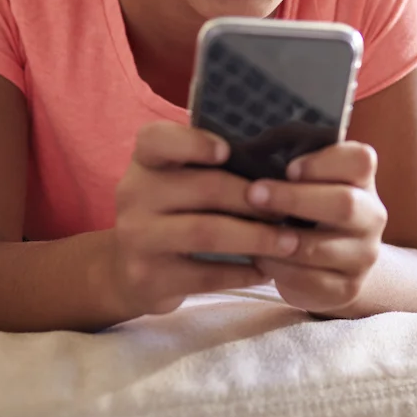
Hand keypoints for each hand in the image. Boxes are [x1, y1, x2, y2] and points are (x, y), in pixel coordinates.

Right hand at [106, 121, 301, 317]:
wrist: (127, 271)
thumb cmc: (171, 212)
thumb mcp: (177, 181)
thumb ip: (211, 166)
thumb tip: (279, 164)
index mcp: (146, 162)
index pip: (157, 139)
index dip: (194, 142)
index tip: (228, 151)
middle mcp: (134, 195)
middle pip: (203, 188)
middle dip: (253, 199)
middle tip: (288, 208)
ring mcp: (139, 238)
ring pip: (207, 232)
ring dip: (256, 237)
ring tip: (289, 243)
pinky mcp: (150, 278)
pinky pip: (205, 274)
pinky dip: (242, 272)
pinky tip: (266, 270)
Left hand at [243, 141, 387, 314]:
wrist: (337, 262)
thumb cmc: (308, 208)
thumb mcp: (308, 180)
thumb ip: (292, 163)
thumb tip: (248, 149)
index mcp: (363, 181)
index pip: (361, 160)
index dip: (324, 162)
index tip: (289, 168)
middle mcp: (372, 216)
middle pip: (345, 203)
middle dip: (293, 198)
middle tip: (254, 194)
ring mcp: (363, 256)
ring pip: (320, 247)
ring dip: (278, 238)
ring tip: (247, 230)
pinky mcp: (346, 289)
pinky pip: (309, 280)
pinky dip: (278, 269)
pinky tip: (260, 257)